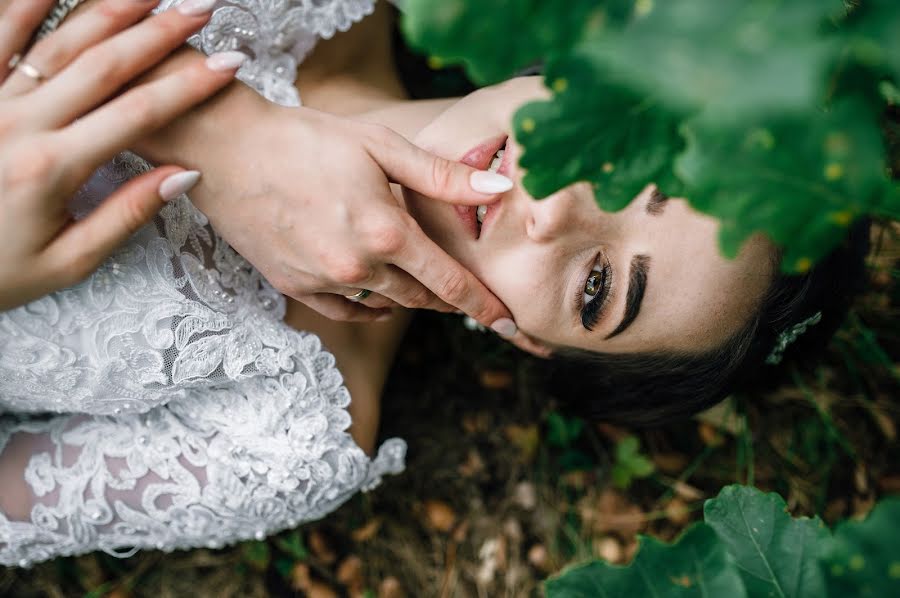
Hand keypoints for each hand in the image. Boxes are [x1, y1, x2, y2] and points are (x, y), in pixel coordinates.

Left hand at [0, 0, 243, 310]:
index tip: (229, 64)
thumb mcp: (68, 262)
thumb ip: (125, 214)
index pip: (139, 114)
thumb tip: (183, 175)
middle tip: (200, 8)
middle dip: (158, 32)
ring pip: (56, 41)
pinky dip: (25, 6)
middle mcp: (19, 124)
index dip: (189, 86)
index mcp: (53, 168)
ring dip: (106, 8)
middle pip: (103, 64)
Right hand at [166, 105, 519, 335]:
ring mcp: (323, 283)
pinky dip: (372, 306)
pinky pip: (347, 311)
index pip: (451, 284)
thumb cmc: (307, 139)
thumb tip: (500, 189)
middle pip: (422, 298)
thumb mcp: (381, 147)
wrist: (226, 150)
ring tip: (428, 288)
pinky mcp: (294, 287)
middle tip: (474, 301)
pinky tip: (381, 294)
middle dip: (453, 302)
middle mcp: (357, 268)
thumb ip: (442, 176)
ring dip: (413, 299)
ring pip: (386, 305)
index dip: (485, 307)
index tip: (512, 327)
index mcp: (386, 233)